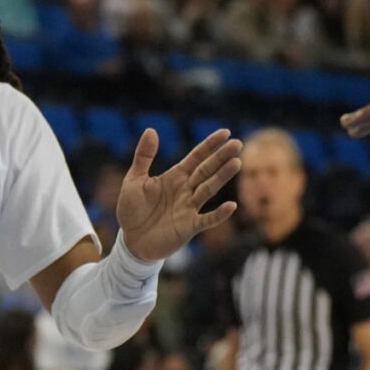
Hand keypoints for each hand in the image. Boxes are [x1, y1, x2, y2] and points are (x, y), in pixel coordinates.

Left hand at [116, 128, 241, 261]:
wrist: (131, 240)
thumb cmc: (132, 209)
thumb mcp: (134, 179)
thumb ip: (144, 156)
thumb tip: (151, 129)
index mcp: (175, 176)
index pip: (196, 157)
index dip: (210, 145)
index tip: (225, 132)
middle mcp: (186, 190)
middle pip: (207, 170)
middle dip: (221, 157)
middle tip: (238, 143)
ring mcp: (189, 208)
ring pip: (209, 189)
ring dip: (222, 177)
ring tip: (236, 163)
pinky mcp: (189, 227)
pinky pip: (207, 219)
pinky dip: (219, 214)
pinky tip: (231, 205)